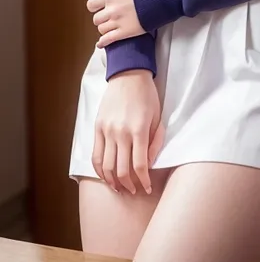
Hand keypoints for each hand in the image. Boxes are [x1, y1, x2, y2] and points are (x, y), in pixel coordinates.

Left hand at [87, 0, 143, 47]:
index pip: (91, 5)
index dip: (95, 7)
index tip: (100, 8)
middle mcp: (111, 9)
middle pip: (96, 19)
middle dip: (102, 19)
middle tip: (109, 18)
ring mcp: (117, 21)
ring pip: (102, 29)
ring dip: (105, 29)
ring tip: (111, 28)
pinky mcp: (125, 32)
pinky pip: (108, 40)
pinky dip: (103, 43)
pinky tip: (101, 44)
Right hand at [93, 69, 164, 194]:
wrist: (128, 74)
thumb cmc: (147, 95)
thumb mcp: (158, 117)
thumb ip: (155, 142)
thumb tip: (149, 164)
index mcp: (139, 130)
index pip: (140, 165)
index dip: (144, 181)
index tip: (147, 188)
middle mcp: (121, 133)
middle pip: (122, 170)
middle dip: (129, 185)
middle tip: (134, 191)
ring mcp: (107, 131)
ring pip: (106, 166)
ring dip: (113, 182)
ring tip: (120, 188)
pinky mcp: (97, 127)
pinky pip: (96, 155)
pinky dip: (99, 170)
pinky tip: (106, 177)